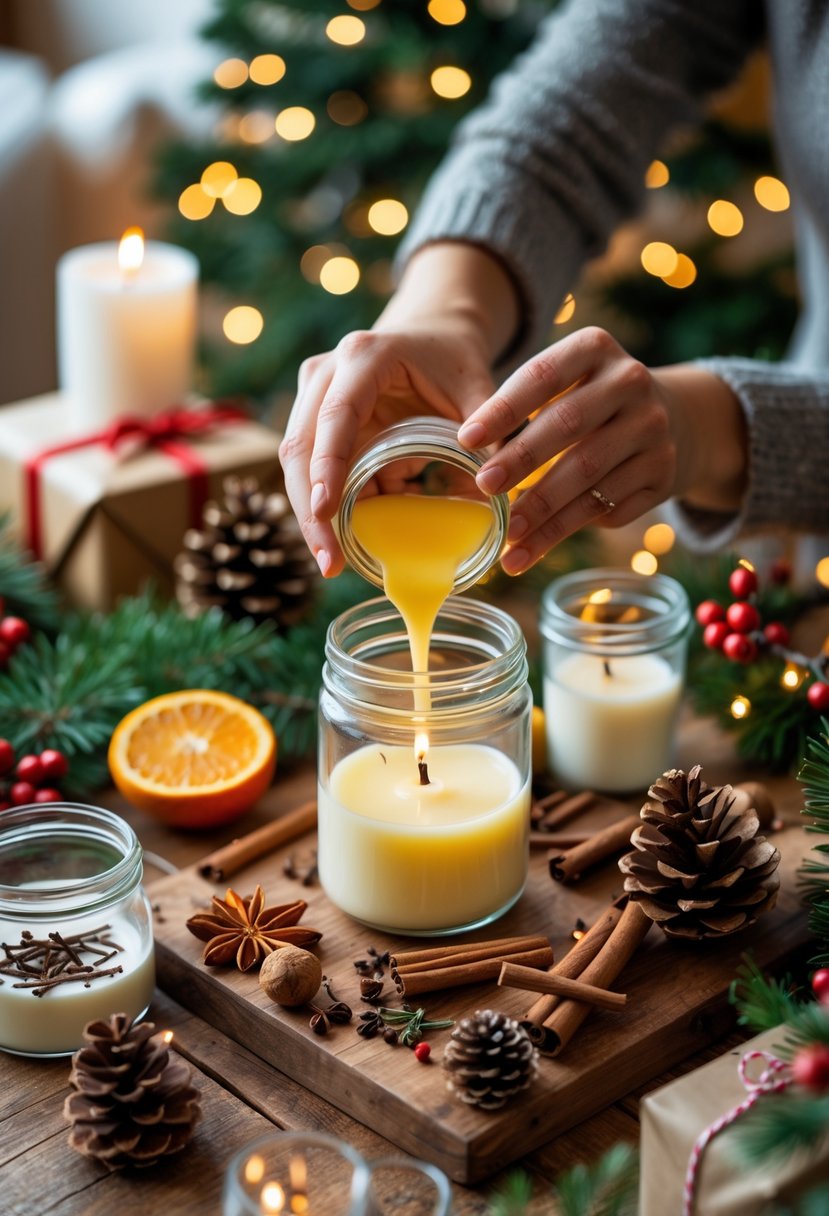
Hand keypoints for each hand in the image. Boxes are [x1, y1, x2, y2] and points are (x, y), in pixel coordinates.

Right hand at [279, 320, 495, 575]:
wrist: (431, 336)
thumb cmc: (454, 361)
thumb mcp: (476, 389)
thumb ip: (489, 435)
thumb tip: (497, 494)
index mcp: (364, 358)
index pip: (336, 416)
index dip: (328, 465)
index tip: (327, 511)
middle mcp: (326, 375)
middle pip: (300, 447)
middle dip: (311, 509)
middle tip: (329, 562)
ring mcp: (314, 398)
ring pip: (298, 464)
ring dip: (315, 516)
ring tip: (334, 563)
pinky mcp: (316, 424)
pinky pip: (316, 472)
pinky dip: (333, 508)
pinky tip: (351, 540)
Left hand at [457, 326, 743, 574]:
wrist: (675, 418)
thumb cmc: (593, 402)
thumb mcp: (567, 383)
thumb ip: (524, 407)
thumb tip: (469, 453)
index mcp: (596, 348)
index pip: (542, 375)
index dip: (503, 409)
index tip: (467, 439)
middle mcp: (631, 383)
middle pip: (568, 425)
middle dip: (521, 460)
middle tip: (484, 487)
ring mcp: (653, 430)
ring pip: (589, 477)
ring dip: (542, 511)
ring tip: (507, 535)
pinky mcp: (663, 474)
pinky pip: (608, 508)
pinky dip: (565, 530)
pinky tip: (534, 547)